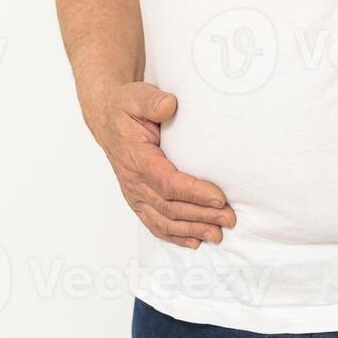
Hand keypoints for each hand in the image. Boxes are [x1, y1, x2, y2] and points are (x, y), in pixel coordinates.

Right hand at [87, 81, 235, 248]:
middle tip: (229, 218)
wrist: (108, 118)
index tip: (219, 197)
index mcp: (136, 157)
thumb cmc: (126, 107)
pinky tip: (195, 241)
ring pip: (164, 220)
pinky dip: (175, 236)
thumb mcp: (137, 95)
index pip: (166, 182)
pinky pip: (155, 224)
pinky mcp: (138, 200)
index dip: (193, 192)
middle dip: (201, 215)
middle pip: (169, 206)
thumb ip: (152, 101)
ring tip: (218, 234)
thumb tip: (170, 106)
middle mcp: (133, 181)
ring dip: (192, 229)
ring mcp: (134, 194)